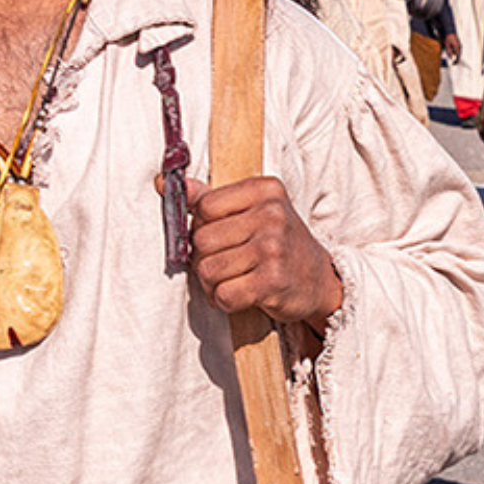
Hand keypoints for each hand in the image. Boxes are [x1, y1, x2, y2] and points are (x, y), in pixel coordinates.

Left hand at [188, 176, 345, 329]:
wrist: (320, 280)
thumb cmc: (279, 244)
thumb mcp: (252, 211)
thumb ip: (208, 198)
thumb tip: (163, 182)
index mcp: (264, 190)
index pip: (204, 206)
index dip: (203, 226)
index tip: (223, 236)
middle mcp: (271, 215)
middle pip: (201, 240)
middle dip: (206, 258)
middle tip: (227, 264)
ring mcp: (273, 248)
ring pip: (208, 269)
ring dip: (213, 283)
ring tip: (234, 280)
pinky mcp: (272, 282)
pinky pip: (224, 295)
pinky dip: (225, 301)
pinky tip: (241, 295)